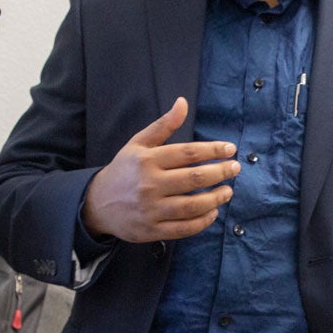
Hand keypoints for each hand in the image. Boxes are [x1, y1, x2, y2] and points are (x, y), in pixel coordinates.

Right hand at [81, 98, 239, 242]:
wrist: (97, 204)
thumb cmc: (124, 170)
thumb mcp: (138, 144)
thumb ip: (163, 125)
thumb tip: (183, 103)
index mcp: (147, 160)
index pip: (188, 153)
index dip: (213, 150)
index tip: (230, 149)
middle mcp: (149, 184)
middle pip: (194, 178)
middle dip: (221, 172)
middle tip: (235, 168)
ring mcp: (151, 209)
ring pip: (192, 205)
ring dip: (216, 198)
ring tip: (228, 191)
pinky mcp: (152, 230)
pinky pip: (184, 228)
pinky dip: (203, 221)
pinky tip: (213, 211)